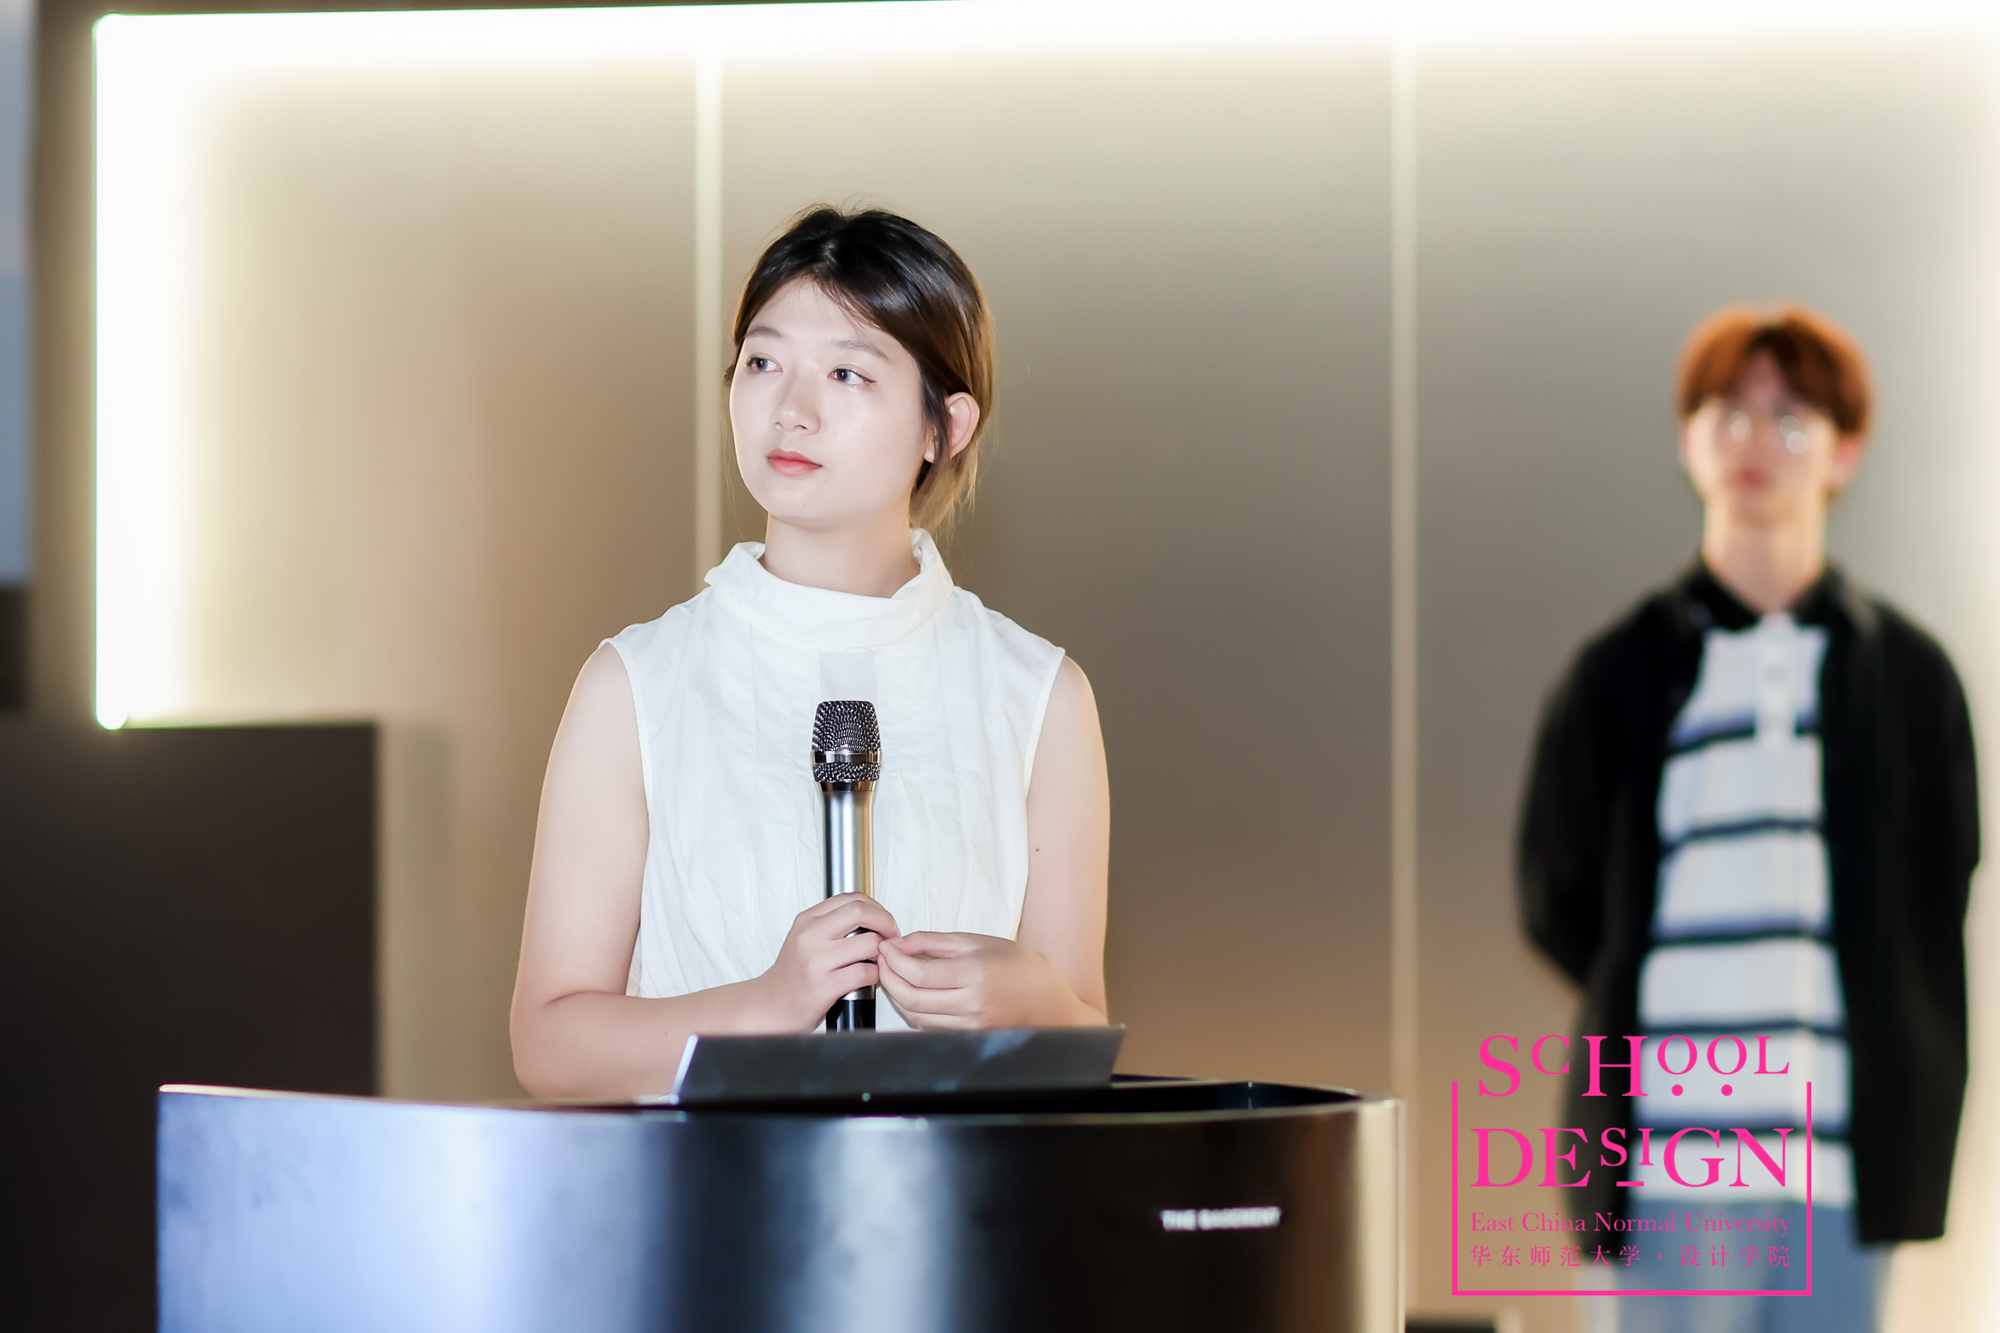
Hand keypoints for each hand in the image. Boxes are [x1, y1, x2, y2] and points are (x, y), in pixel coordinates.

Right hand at [755, 894, 900, 1029]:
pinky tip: (871, 978)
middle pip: (861, 912)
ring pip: (869, 942)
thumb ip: (831, 924)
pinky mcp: (825, 986)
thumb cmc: (792, 976)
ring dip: (884, 952)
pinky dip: (876, 975)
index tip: (884, 922)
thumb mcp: (805, 939)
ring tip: (880, 960)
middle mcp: (810, 936)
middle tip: (891, 937)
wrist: (770, 1006)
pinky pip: (865, 972)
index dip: (877, 908)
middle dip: (886, 922)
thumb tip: (870, 915)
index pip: (852, 898)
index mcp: (807, 920)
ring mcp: (817, 960)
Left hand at [875, 932, 1100, 1029]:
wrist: (1047, 1000)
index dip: (894, 961)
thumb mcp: (977, 942)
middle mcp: (971, 1004)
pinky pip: (928, 1026)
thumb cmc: (1017, 965)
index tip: (886, 948)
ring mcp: (968, 1025)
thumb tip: (900, 943)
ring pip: (916, 1016)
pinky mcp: (967, 1037)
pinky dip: (913, 1009)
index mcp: (974, 975)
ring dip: (896, 996)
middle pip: (911, 998)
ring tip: (892, 975)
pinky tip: (911, 992)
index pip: (918, 974)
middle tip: (882, 961)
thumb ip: (935, 942)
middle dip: (889, 979)